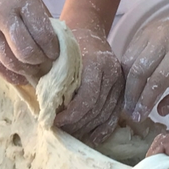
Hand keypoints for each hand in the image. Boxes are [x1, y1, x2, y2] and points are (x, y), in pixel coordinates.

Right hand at [0, 0, 59, 84]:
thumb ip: (38, 12)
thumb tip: (53, 39)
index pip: (43, 34)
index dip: (53, 49)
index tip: (56, 52)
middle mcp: (4, 16)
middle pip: (27, 52)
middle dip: (41, 61)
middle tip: (46, 62)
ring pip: (11, 62)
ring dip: (27, 70)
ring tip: (35, 70)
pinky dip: (10, 75)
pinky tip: (20, 77)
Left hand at [54, 26, 124, 143]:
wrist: (87, 30)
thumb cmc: (67, 44)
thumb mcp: (57, 56)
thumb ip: (54, 79)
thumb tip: (45, 108)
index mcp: (97, 63)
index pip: (87, 97)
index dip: (72, 114)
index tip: (56, 121)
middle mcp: (113, 73)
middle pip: (97, 109)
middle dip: (78, 124)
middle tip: (61, 131)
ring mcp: (120, 83)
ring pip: (105, 114)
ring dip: (88, 128)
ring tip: (72, 134)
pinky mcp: (123, 91)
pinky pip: (114, 115)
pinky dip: (104, 129)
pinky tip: (92, 138)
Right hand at [122, 0, 168, 122]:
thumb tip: (161, 111)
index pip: (157, 80)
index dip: (146, 101)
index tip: (140, 116)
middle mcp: (162, 39)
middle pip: (138, 72)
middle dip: (132, 96)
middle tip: (131, 113)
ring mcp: (149, 32)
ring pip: (128, 62)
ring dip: (125, 85)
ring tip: (128, 102)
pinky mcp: (141, 31)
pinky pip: (127, 53)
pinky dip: (125, 72)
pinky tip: (129, 86)